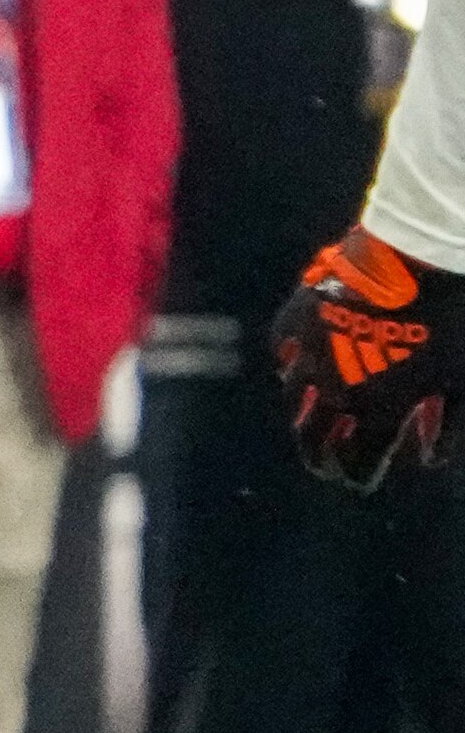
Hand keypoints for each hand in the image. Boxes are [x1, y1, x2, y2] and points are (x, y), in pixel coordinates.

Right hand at [273, 227, 459, 488]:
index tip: (364, 478)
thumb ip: (451, 426)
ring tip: (319, 407)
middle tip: (326, 459)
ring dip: (307, 409)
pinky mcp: (298, 314)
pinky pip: (284, 349)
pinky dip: (294, 361)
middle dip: (320, 456)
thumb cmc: (453, 321)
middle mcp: (333, 388)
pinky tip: (307, 357)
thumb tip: (430, 456)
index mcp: (376, 410)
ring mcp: (310, 351)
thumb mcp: (464, 381)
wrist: (422, 254)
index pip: (354, 465)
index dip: (359, 476)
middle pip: (310, 440)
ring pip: (293, 397)